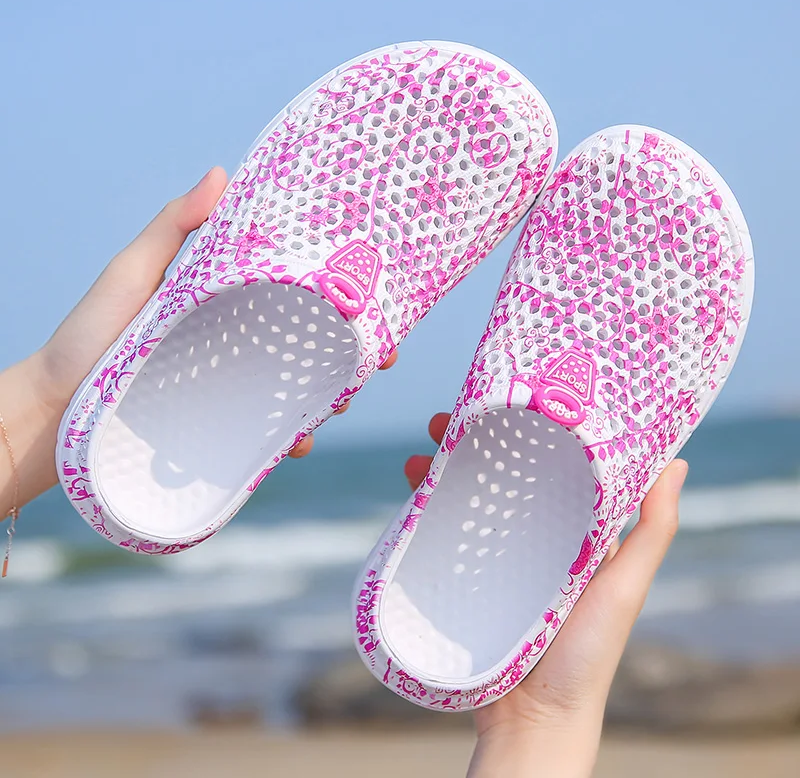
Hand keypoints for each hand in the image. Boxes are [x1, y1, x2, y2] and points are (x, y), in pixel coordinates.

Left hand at [2, 168, 394, 509]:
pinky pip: (268, 436)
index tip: (374, 301)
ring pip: (300, 394)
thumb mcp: (134, 272)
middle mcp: (239, 350)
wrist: (57, 404)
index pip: (297, 302)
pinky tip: (296, 441)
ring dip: (330, 398)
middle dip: (351, 356)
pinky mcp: (222, 431)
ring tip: (338, 401)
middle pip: (311, 350)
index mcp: (231, 309)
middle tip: (374, 359)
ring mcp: (233, 393)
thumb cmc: (91, 331)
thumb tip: (222, 172)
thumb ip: (175, 227)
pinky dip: (291, 439)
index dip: (341, 302)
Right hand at [405, 412, 686, 777]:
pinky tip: (411, 491)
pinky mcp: (468, 579)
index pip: (551, 468)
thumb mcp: (625, 587)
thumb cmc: (588, 655)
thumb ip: (651, 530)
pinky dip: (426, 508)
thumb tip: (676, 459)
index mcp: (574, 533)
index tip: (509, 401)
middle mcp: (535, 539)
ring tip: (420, 454)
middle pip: (501, 476)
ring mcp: (498, 559)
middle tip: (447, 420)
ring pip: (467, 499)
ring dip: (441, 471)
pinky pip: (445, 535)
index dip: (531, 432)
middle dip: (473, 444)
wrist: (533, 720)